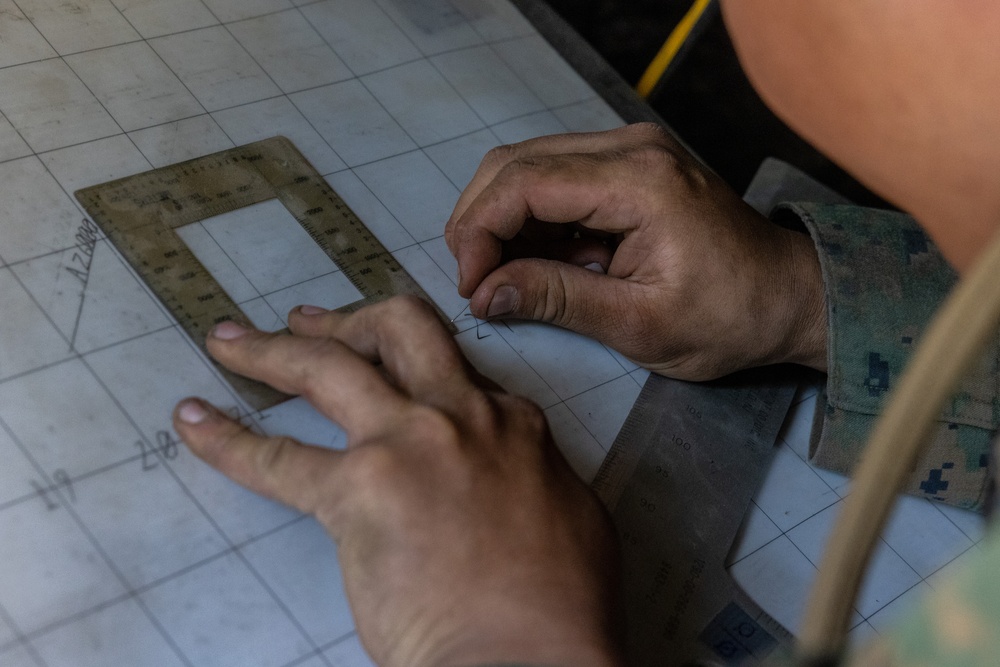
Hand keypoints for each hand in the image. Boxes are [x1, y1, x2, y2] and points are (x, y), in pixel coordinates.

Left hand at [173, 297, 621, 666]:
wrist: (531, 654)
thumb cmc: (561, 608)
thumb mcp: (573, 518)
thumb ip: (535, 476)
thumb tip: (513, 473)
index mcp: (511, 424)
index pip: (454, 372)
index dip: (417, 368)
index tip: (394, 376)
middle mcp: (460, 415)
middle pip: (399, 330)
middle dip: (351, 320)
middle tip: (309, 323)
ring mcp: (407, 444)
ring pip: (329, 366)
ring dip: (273, 348)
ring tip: (231, 342)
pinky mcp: (357, 492)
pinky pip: (275, 457)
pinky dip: (226, 438)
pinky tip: (194, 422)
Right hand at [445, 123, 826, 379]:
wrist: (787, 298)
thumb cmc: (729, 317)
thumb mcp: (638, 324)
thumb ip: (556, 299)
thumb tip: (484, 293)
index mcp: (639, 181)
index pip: (524, 182)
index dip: (480, 232)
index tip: (470, 285)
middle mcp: (631, 147)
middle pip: (516, 162)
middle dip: (480, 222)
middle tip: (475, 281)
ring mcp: (630, 149)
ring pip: (529, 166)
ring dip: (503, 221)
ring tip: (508, 278)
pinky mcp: (628, 164)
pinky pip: (556, 178)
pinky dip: (533, 220)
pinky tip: (543, 262)